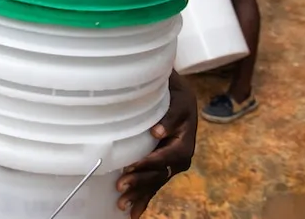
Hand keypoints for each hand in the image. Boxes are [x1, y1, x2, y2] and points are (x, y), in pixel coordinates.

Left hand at [117, 75, 196, 217]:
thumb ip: (169, 117)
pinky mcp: (163, 168)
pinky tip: (134, 212)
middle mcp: (179, 159)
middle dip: (139, 183)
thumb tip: (158, 132)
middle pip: (158, 174)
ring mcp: (171, 166)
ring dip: (139, 195)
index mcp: (184, 144)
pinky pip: (154, 185)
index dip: (147, 164)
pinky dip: (144, 198)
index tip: (129, 167)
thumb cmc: (176, 97)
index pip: (164, 158)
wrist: (181, 98)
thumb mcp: (177, 101)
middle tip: (120, 188)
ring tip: (122, 205)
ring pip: (155, 183)